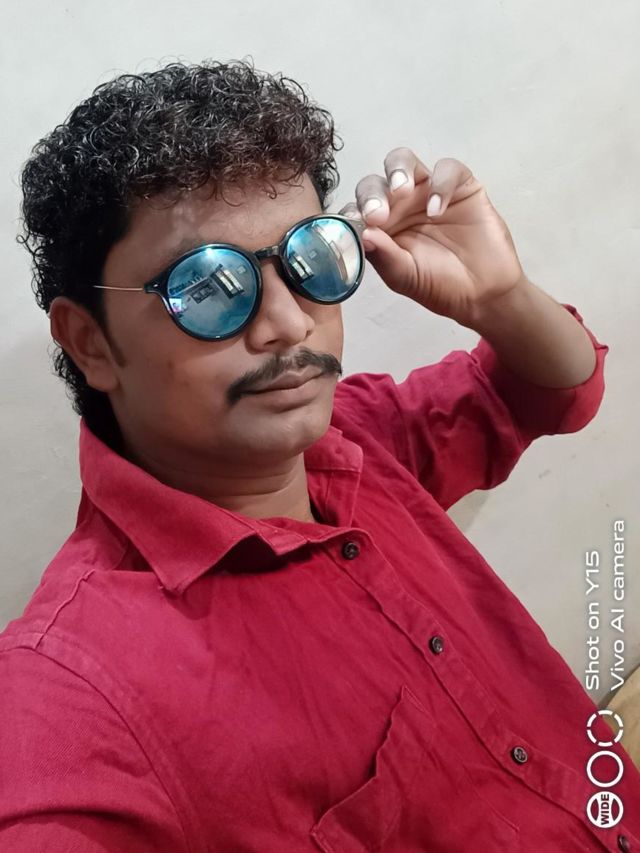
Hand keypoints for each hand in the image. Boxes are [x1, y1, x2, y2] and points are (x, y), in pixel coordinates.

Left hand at [337, 148, 527, 327]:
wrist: (483, 293)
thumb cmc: (440, 286)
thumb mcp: (405, 277)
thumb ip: (384, 256)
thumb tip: (363, 234)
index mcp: (380, 228)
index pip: (356, 210)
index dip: (352, 213)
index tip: (355, 224)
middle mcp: (399, 207)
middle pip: (374, 184)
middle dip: (372, 194)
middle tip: (377, 214)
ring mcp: (427, 193)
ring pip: (403, 162)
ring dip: (398, 170)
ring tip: (402, 190)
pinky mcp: (459, 186)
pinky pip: (446, 169)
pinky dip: (441, 184)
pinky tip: (438, 209)